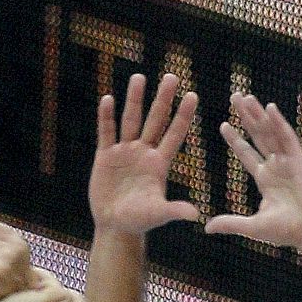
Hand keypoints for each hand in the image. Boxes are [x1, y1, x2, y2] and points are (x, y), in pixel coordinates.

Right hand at [89, 73, 200, 235]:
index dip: (183, 115)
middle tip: (172, 76)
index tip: (192, 94)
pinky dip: (106, 117)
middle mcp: (144, 153)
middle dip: (163, 99)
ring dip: (134, 99)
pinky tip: (108, 99)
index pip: (174, 134)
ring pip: (130, 120)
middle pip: (155, 120)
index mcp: (159, 164)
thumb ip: (174, 210)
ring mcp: (125, 152)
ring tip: (139, 76)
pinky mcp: (106, 156)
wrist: (115, 226)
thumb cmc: (139, 221)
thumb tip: (196, 215)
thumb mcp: (158, 214)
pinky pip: (106, 132)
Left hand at [205, 95, 301, 253]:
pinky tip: (270, 108)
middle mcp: (276, 166)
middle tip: (234, 97)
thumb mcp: (253, 226)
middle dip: (246, 117)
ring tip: (246, 97)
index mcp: (265, 179)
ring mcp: (288, 162)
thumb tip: (206, 227)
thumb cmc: (287, 232)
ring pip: (270, 132)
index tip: (223, 125)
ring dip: (259, 114)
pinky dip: (279, 123)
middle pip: (257, 136)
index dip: (235, 140)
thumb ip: (230, 223)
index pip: (247, 154)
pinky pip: (288, 138)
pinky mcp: (300, 161)